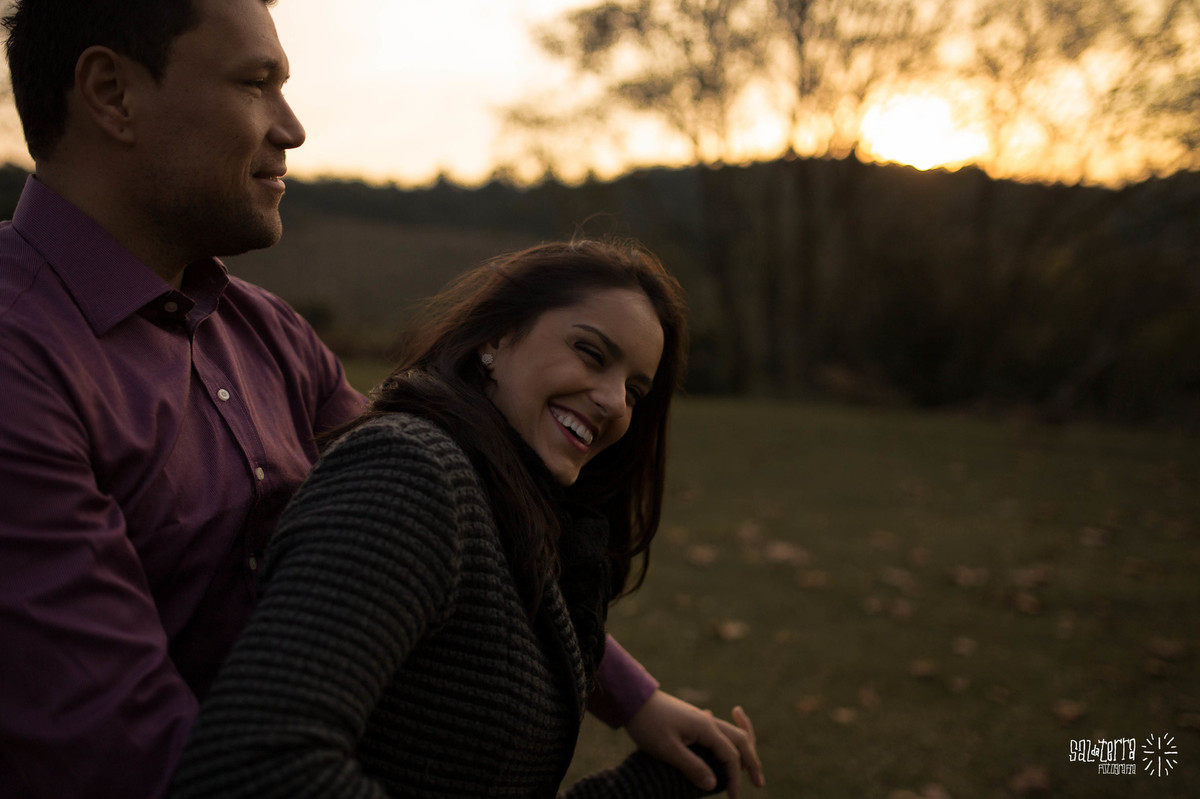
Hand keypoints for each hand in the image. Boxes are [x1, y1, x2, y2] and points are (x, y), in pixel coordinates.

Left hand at [624, 690, 763, 795]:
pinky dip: (730, 739)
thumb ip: (692, 766)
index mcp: (706, 727)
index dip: (735, 777)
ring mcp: (702, 718)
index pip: (730, 755)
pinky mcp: (693, 720)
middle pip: (741, 740)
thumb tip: (714, 783)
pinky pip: (720, 730)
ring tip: (751, 765)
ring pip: (732, 733)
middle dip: (752, 762)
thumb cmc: (648, 725)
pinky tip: (725, 745)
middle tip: (760, 783)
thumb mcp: (668, 749)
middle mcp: (709, 721)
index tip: (732, 797)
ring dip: (744, 750)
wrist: (633, 699)